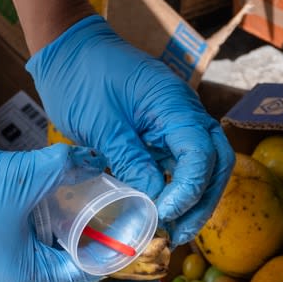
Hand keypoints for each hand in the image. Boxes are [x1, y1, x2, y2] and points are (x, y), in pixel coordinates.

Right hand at [0, 125, 153, 281]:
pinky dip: (62, 247)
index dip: (128, 267)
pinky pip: (37, 258)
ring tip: (116, 243)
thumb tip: (98, 159)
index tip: (156, 250)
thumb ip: (67, 166)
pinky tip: (76, 219)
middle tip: (141, 268)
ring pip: (57, 279)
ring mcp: (2, 272)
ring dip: (86, 266)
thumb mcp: (21, 176)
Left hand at [28, 15, 233, 244]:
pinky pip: (180, 162)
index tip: (166, 214)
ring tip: (173, 229)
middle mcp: (183, 110)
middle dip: (203, 200)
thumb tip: (155, 202)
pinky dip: (177, 187)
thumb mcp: (101, 125)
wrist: (67, 48)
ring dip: (194, 198)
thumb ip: (131, 162)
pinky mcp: (161, 130)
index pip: (200, 152)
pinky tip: (163, 209)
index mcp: (173, 102)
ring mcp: (175, 120)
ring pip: (203, 164)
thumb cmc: (80, 77)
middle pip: (215, 161)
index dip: (189, 189)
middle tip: (179, 232)